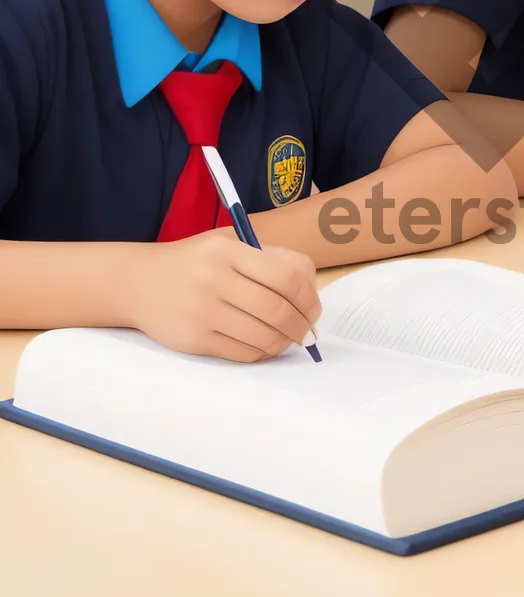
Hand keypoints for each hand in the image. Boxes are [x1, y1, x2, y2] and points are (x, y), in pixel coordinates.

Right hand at [129, 229, 320, 361]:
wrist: (137, 282)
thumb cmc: (196, 262)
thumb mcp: (229, 244)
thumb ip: (269, 259)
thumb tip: (311, 292)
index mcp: (229, 250)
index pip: (286, 276)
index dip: (309, 297)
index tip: (314, 309)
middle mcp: (215, 278)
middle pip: (277, 310)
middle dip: (301, 325)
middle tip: (307, 331)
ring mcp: (202, 311)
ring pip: (262, 335)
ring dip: (284, 342)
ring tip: (289, 339)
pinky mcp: (193, 339)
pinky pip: (241, 352)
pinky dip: (261, 352)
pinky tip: (264, 346)